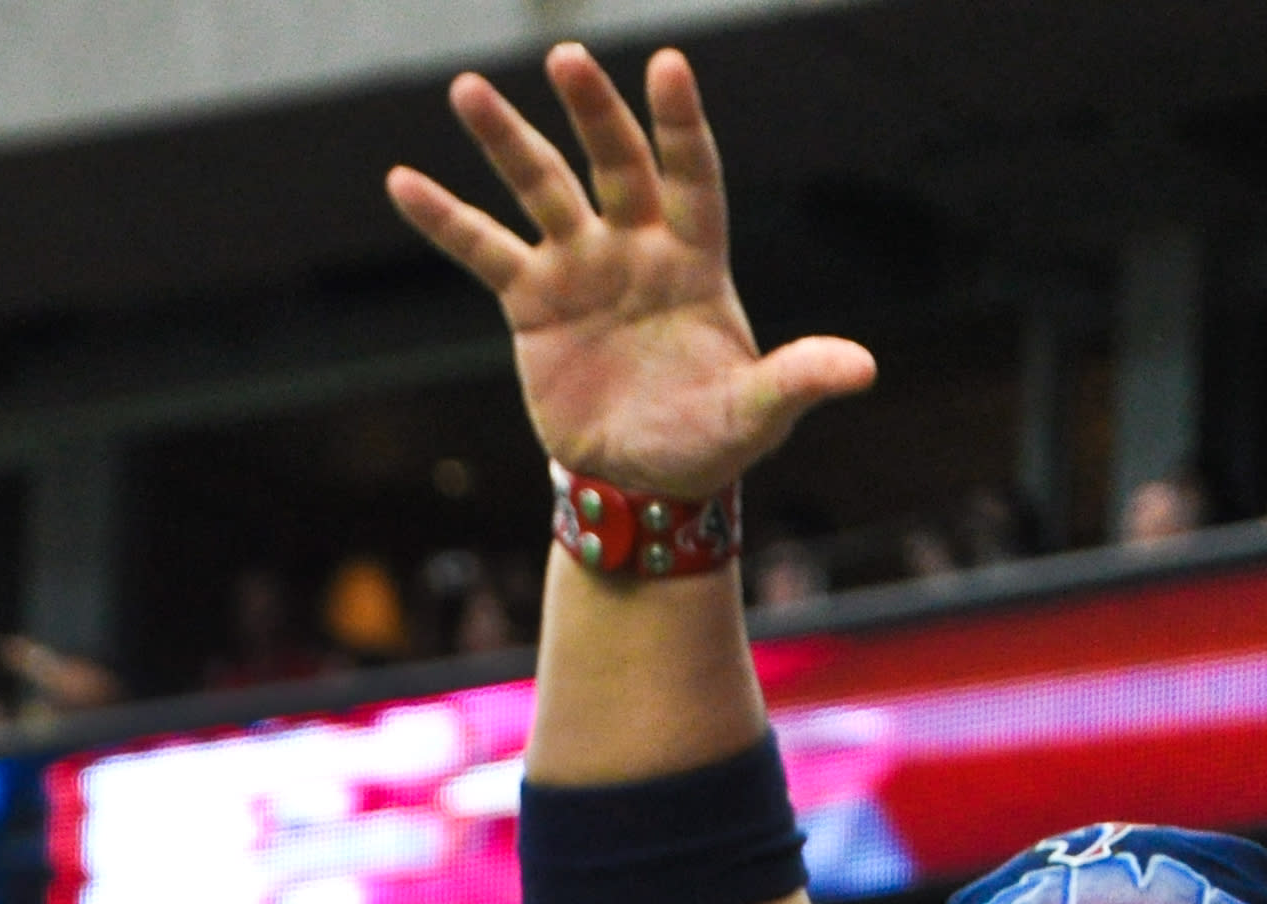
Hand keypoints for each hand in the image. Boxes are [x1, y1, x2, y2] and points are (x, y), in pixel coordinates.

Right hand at [389, 45, 875, 500]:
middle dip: (593, 113)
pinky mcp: (531, 302)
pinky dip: (444, 219)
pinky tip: (403, 180)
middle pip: (614, 164)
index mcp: (695, 260)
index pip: (693, 178)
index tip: (668, 66)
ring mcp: (580, 267)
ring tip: (468, 89)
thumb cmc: (710, 441)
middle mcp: (636, 247)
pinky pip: (483, 250)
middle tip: (568, 58)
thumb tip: (863, 369)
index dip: (680, 126)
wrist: (644, 482)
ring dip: (506, 140)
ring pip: (542, 189)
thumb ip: (798, 380)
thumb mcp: (757, 415)